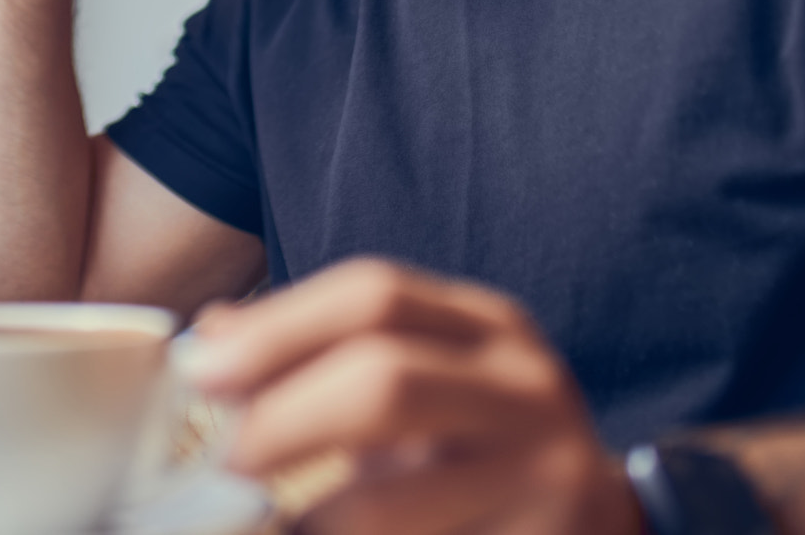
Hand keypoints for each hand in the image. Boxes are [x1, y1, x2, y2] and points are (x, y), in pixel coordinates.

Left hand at [186, 259, 640, 534]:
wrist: (602, 523)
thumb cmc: (480, 447)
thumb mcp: (419, 377)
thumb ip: (321, 351)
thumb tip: (209, 338)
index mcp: (487, 325)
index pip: (375, 294)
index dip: (279, 328)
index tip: (203, 373)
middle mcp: (525, 388)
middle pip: (387, 381)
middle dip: (283, 420)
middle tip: (220, 461)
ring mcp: (547, 478)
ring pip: (395, 500)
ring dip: (311, 519)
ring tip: (261, 527)